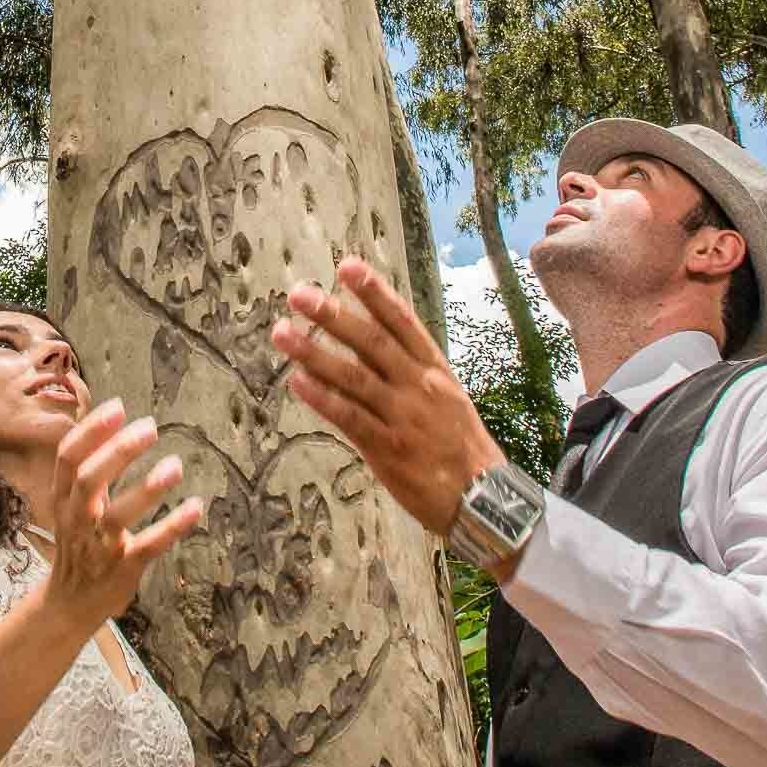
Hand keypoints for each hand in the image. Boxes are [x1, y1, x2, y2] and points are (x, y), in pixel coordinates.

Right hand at [45, 399, 202, 627]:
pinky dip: (173, 526)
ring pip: (117, 516)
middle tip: (150, 427)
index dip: (90, 431)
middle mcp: (78, 520)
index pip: (67, 457)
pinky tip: (195, 507)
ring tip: (176, 465)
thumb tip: (111, 416)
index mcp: (64, 498)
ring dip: (147, 489)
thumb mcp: (73, 503)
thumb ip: (90, 466)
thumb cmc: (80, 541)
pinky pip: (149, 546)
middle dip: (118, 451)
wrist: (70, 604)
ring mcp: (100, 546)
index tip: (117, 406)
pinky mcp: (123, 568)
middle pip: (89, 480)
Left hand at [272, 256, 502, 534]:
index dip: (374, 292)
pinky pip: (350, 418)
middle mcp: (419, 385)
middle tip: (298, 294)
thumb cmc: (462, 446)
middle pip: (371, 341)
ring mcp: (403, 416)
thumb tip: (370, 342)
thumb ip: (412, 370)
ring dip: (314, 352)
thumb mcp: (447, 396)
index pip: (402, 320)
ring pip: (353, 376)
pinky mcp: (388, 449)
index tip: (347, 267)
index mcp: (435, 368)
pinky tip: (297, 381)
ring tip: (283, 332)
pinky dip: (322, 398)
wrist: (484, 499)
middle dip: (333, 314)